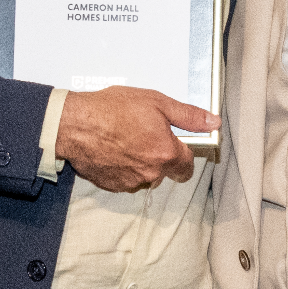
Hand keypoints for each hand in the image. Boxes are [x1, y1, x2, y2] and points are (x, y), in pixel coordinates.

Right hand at [57, 86, 212, 191]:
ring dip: (140, 163)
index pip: (187, 167)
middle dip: (159, 157)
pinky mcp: (112, 186)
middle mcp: (151, 173)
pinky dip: (123, 168)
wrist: (74, 124)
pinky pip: (125, 179)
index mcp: (166, 153)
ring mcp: (130, 182)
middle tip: (144, 135)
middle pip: (165, 171)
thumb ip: (188, 116)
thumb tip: (213, 122)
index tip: (175, 143)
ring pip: (145, 176)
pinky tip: (113, 150)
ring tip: (125, 139)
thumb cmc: (112, 109)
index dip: (183, 154)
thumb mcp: (156, 102)